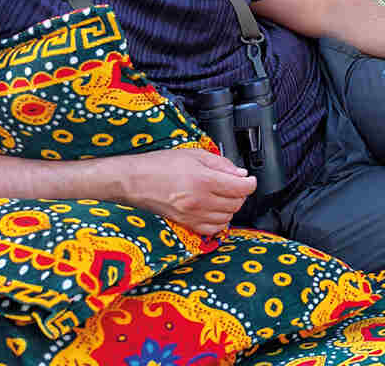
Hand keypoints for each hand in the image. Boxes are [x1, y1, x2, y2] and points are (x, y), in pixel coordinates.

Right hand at [120, 148, 256, 235]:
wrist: (134, 181)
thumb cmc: (160, 165)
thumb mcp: (194, 154)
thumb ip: (221, 164)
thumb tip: (240, 174)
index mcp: (204, 180)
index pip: (241, 188)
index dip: (251, 183)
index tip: (250, 179)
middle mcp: (200, 201)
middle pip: (236, 204)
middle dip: (240, 194)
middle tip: (235, 184)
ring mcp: (192, 215)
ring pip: (227, 218)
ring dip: (231, 207)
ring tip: (223, 196)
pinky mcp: (185, 224)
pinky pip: (212, 229)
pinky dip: (219, 221)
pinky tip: (215, 210)